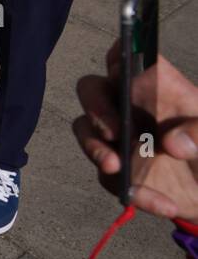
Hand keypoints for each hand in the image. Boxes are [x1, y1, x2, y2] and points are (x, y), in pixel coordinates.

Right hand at [73, 47, 197, 220]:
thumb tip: (172, 143)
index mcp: (156, 87)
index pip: (126, 56)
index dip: (118, 58)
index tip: (121, 73)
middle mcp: (129, 106)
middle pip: (92, 89)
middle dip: (96, 107)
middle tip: (113, 131)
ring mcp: (118, 137)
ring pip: (85, 128)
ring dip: (94, 148)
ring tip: (114, 167)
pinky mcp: (116, 168)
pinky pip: (108, 176)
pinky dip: (133, 191)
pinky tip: (160, 201)